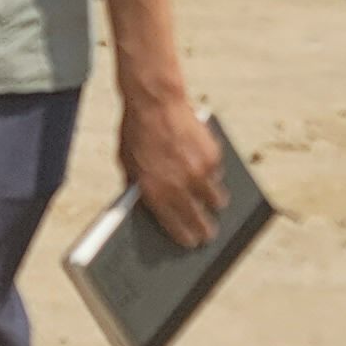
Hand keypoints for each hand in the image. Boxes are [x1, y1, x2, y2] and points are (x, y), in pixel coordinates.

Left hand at [118, 97, 225, 248]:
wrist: (154, 101)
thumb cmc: (136, 132)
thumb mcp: (127, 163)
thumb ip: (140, 186)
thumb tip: (149, 205)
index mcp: (156, 192)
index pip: (178, 228)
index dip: (186, 238)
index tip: (191, 244)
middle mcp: (180, 186)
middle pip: (201, 219)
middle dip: (206, 229)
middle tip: (209, 234)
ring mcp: (200, 171)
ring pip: (216, 199)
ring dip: (214, 202)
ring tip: (213, 204)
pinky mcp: (214, 155)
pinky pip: (218, 174)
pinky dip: (214, 175)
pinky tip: (207, 173)